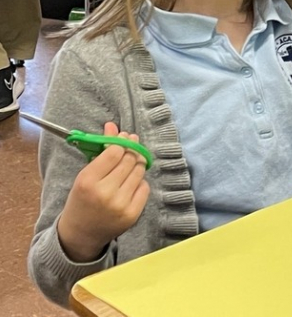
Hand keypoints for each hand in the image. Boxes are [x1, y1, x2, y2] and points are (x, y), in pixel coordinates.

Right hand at [57, 122, 148, 261]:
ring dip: (137, 165)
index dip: (121, 143)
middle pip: (130, 160)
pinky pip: (145, 187)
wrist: (81, 232)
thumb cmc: (82, 199)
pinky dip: (140, 182)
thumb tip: (113, 125)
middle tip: (131, 147)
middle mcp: (105, 193)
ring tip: (129, 166)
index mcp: (88, 181)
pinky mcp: (132, 214)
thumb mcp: (85, 174)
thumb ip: (101, 150)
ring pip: (139, 172)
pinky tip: (131, 183)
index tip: (123, 140)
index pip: (115, 152)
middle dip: (132, 151)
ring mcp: (120, 205)